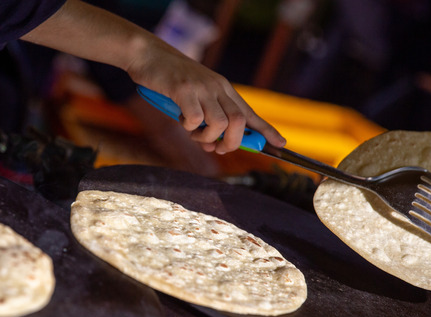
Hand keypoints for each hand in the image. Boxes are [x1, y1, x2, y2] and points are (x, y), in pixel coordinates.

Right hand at [125, 38, 285, 153]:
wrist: (149, 56)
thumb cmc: (170, 81)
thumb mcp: (195, 98)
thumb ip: (207, 120)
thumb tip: (215, 146)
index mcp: (223, 89)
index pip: (250, 113)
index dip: (266, 130)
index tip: (281, 145)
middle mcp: (217, 88)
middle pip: (239, 122)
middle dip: (232, 143)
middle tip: (217, 148)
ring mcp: (202, 88)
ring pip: (220, 123)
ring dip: (206, 137)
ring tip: (193, 132)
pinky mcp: (183, 89)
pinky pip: (195, 119)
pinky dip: (188, 126)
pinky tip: (179, 118)